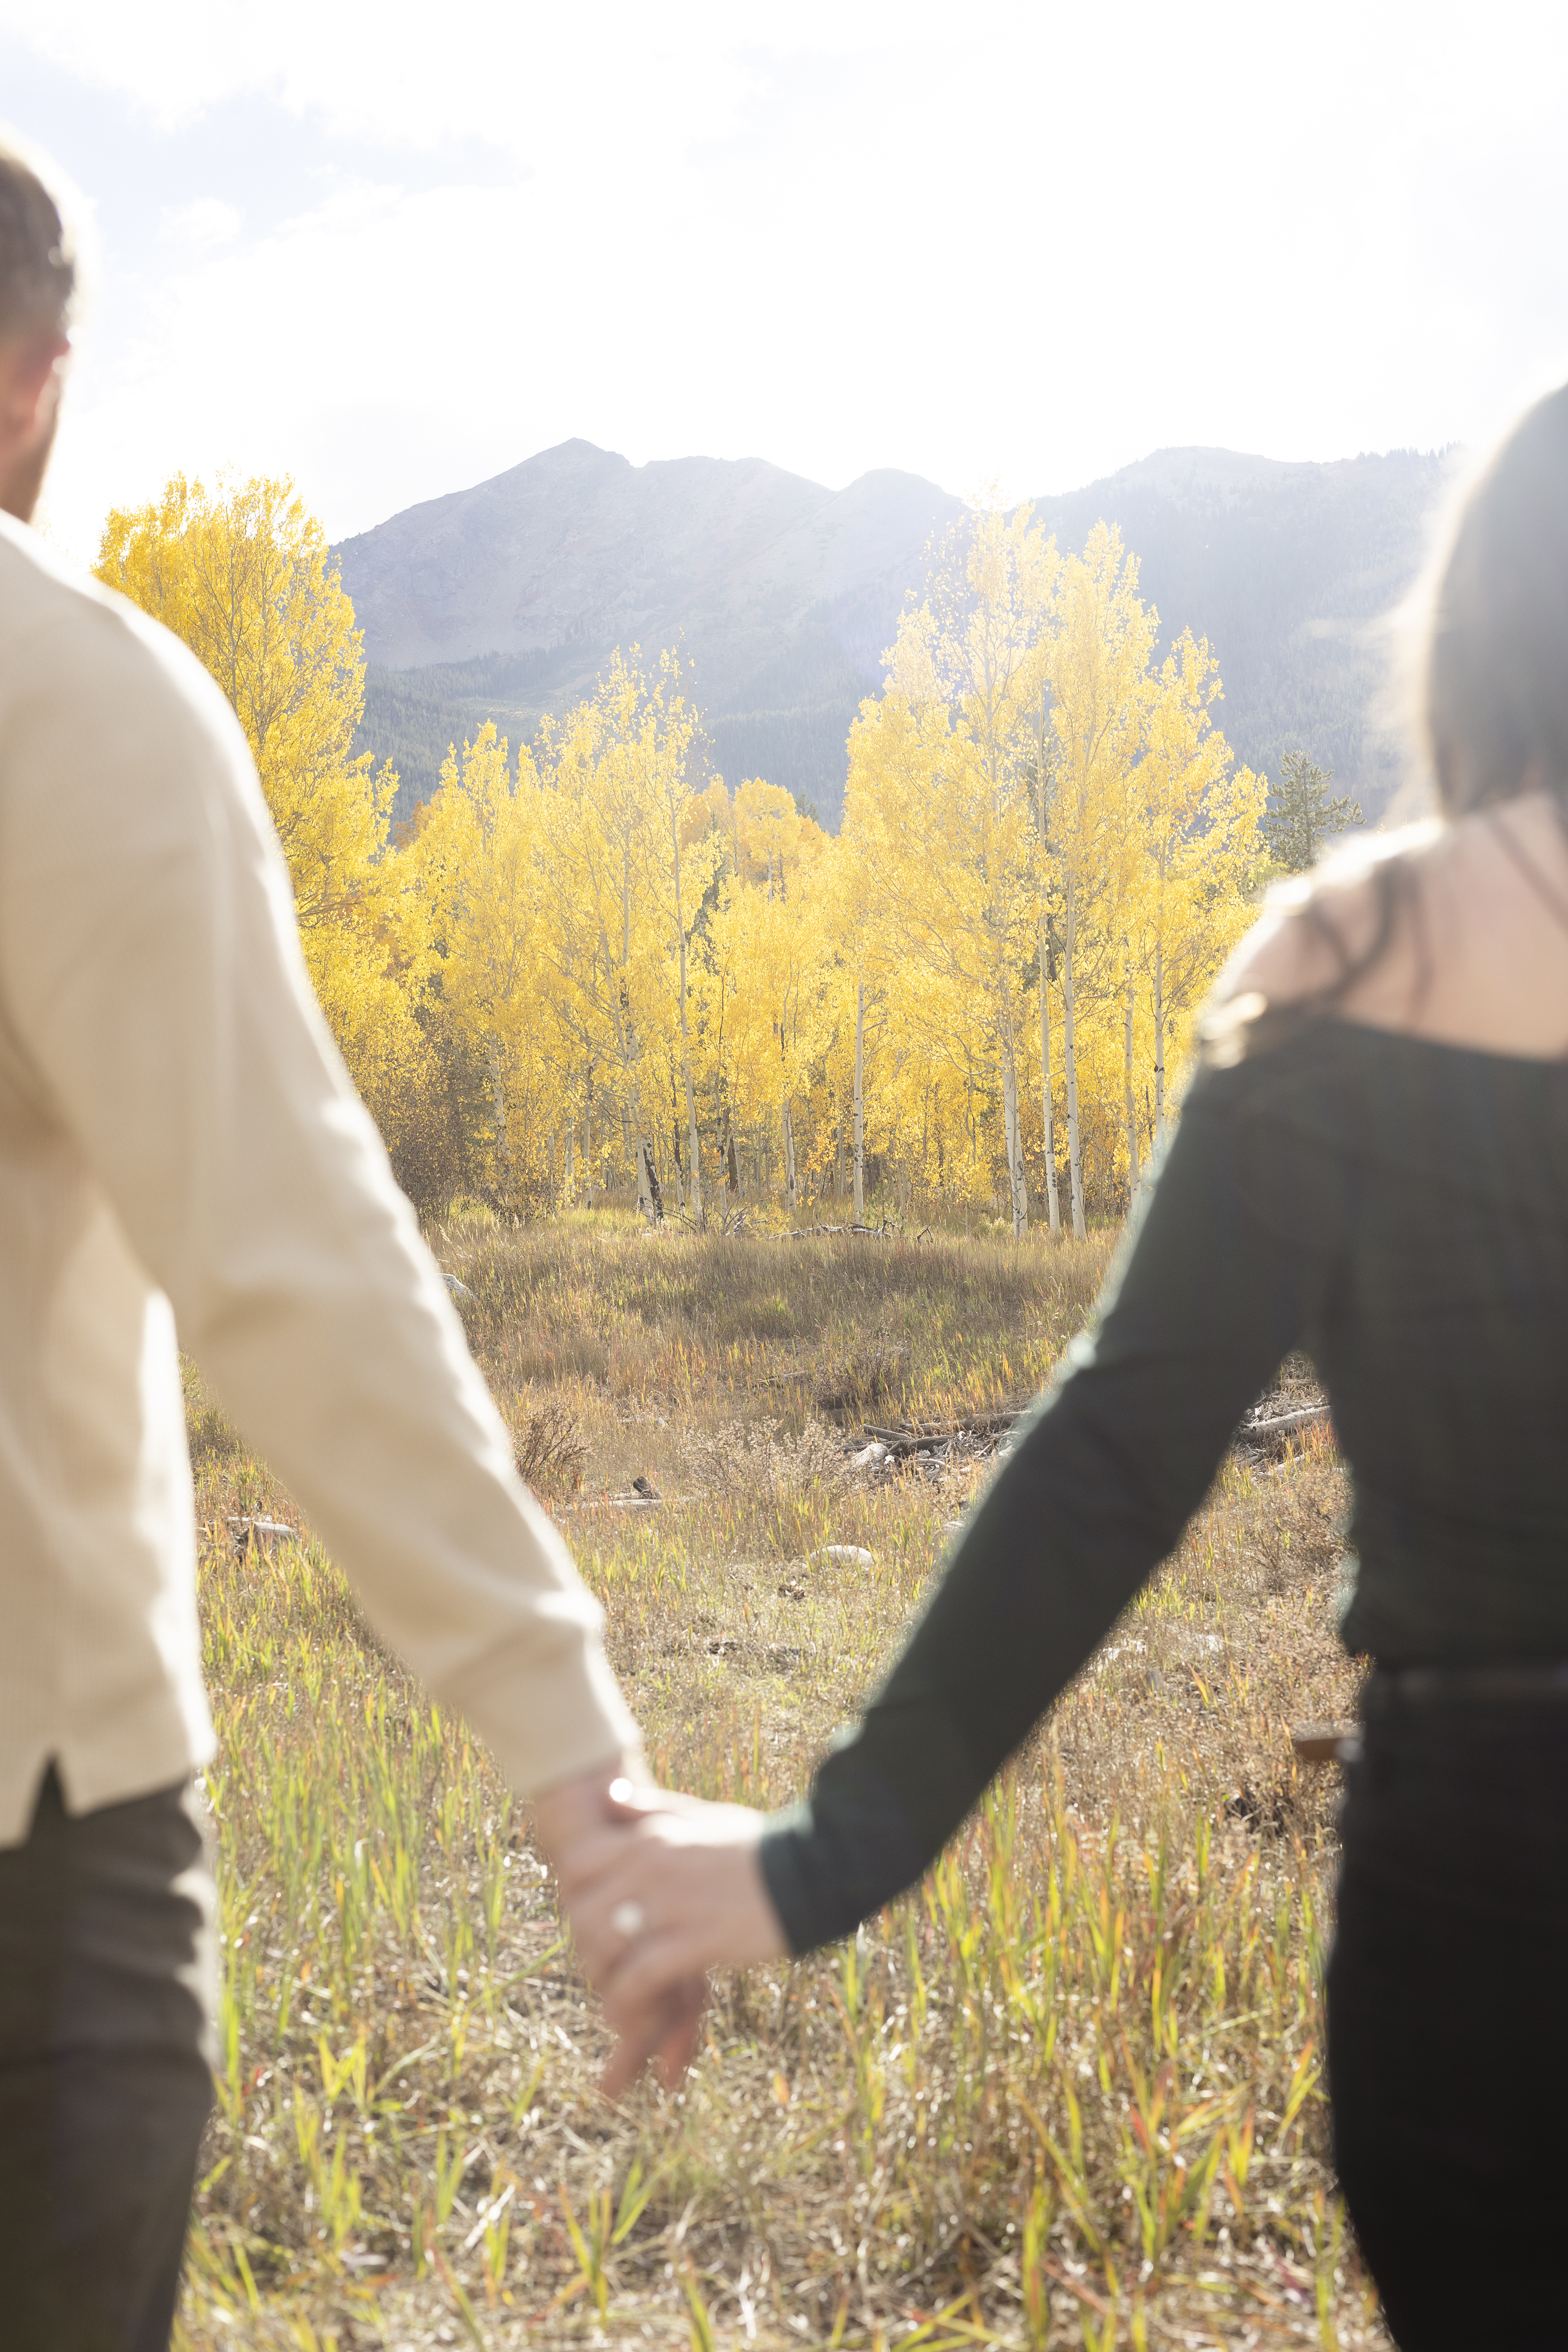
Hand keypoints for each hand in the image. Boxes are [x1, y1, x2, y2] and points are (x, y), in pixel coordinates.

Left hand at [556, 1780, 786, 2092]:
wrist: (812, 1870)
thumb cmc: (757, 1846)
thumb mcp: (701, 1815)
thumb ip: (651, 1807)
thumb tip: (608, 1794)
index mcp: (652, 1835)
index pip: (578, 1862)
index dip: (573, 1893)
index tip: (589, 1916)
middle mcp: (653, 1867)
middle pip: (582, 1911)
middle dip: (584, 1944)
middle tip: (603, 1966)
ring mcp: (672, 1904)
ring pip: (603, 1946)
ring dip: (603, 1978)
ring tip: (614, 1996)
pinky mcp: (696, 1942)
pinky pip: (639, 1978)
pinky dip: (627, 2002)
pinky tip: (629, 2017)